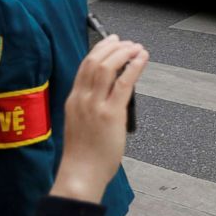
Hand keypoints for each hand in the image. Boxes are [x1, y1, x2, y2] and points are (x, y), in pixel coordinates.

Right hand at [50, 36, 148, 203]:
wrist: (80, 174)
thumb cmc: (83, 154)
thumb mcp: (80, 122)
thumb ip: (91, 104)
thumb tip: (111, 90)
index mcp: (73, 100)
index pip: (85, 65)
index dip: (99, 49)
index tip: (111, 40)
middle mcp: (82, 98)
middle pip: (95, 61)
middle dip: (113, 46)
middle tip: (127, 42)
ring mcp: (95, 105)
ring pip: (108, 67)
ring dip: (124, 53)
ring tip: (136, 48)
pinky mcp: (111, 114)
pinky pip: (124, 83)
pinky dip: (134, 66)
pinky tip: (142, 59)